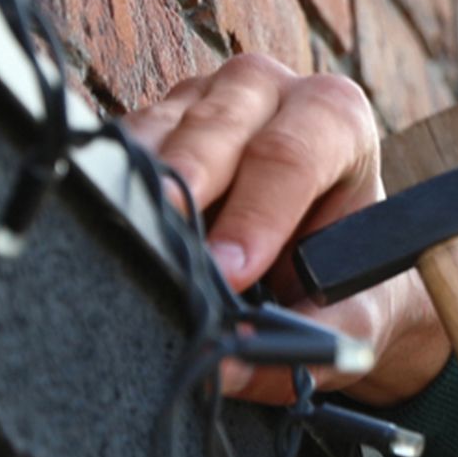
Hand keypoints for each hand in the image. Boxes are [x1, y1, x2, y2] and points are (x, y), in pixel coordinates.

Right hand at [122, 54, 450, 406]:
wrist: (317, 263)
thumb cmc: (343, 279)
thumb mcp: (354, 317)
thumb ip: (312, 342)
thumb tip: (229, 363)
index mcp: (334, 118)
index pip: (291, 152)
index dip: (257, 213)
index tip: (230, 272)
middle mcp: (264, 92)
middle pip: (215, 127)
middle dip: (185, 187)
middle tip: (159, 246)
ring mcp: (196, 100)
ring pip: (156, 130)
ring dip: (137, 187)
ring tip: (128, 240)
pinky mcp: (146, 123)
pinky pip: (114, 146)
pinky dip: (105, 184)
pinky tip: (103, 222)